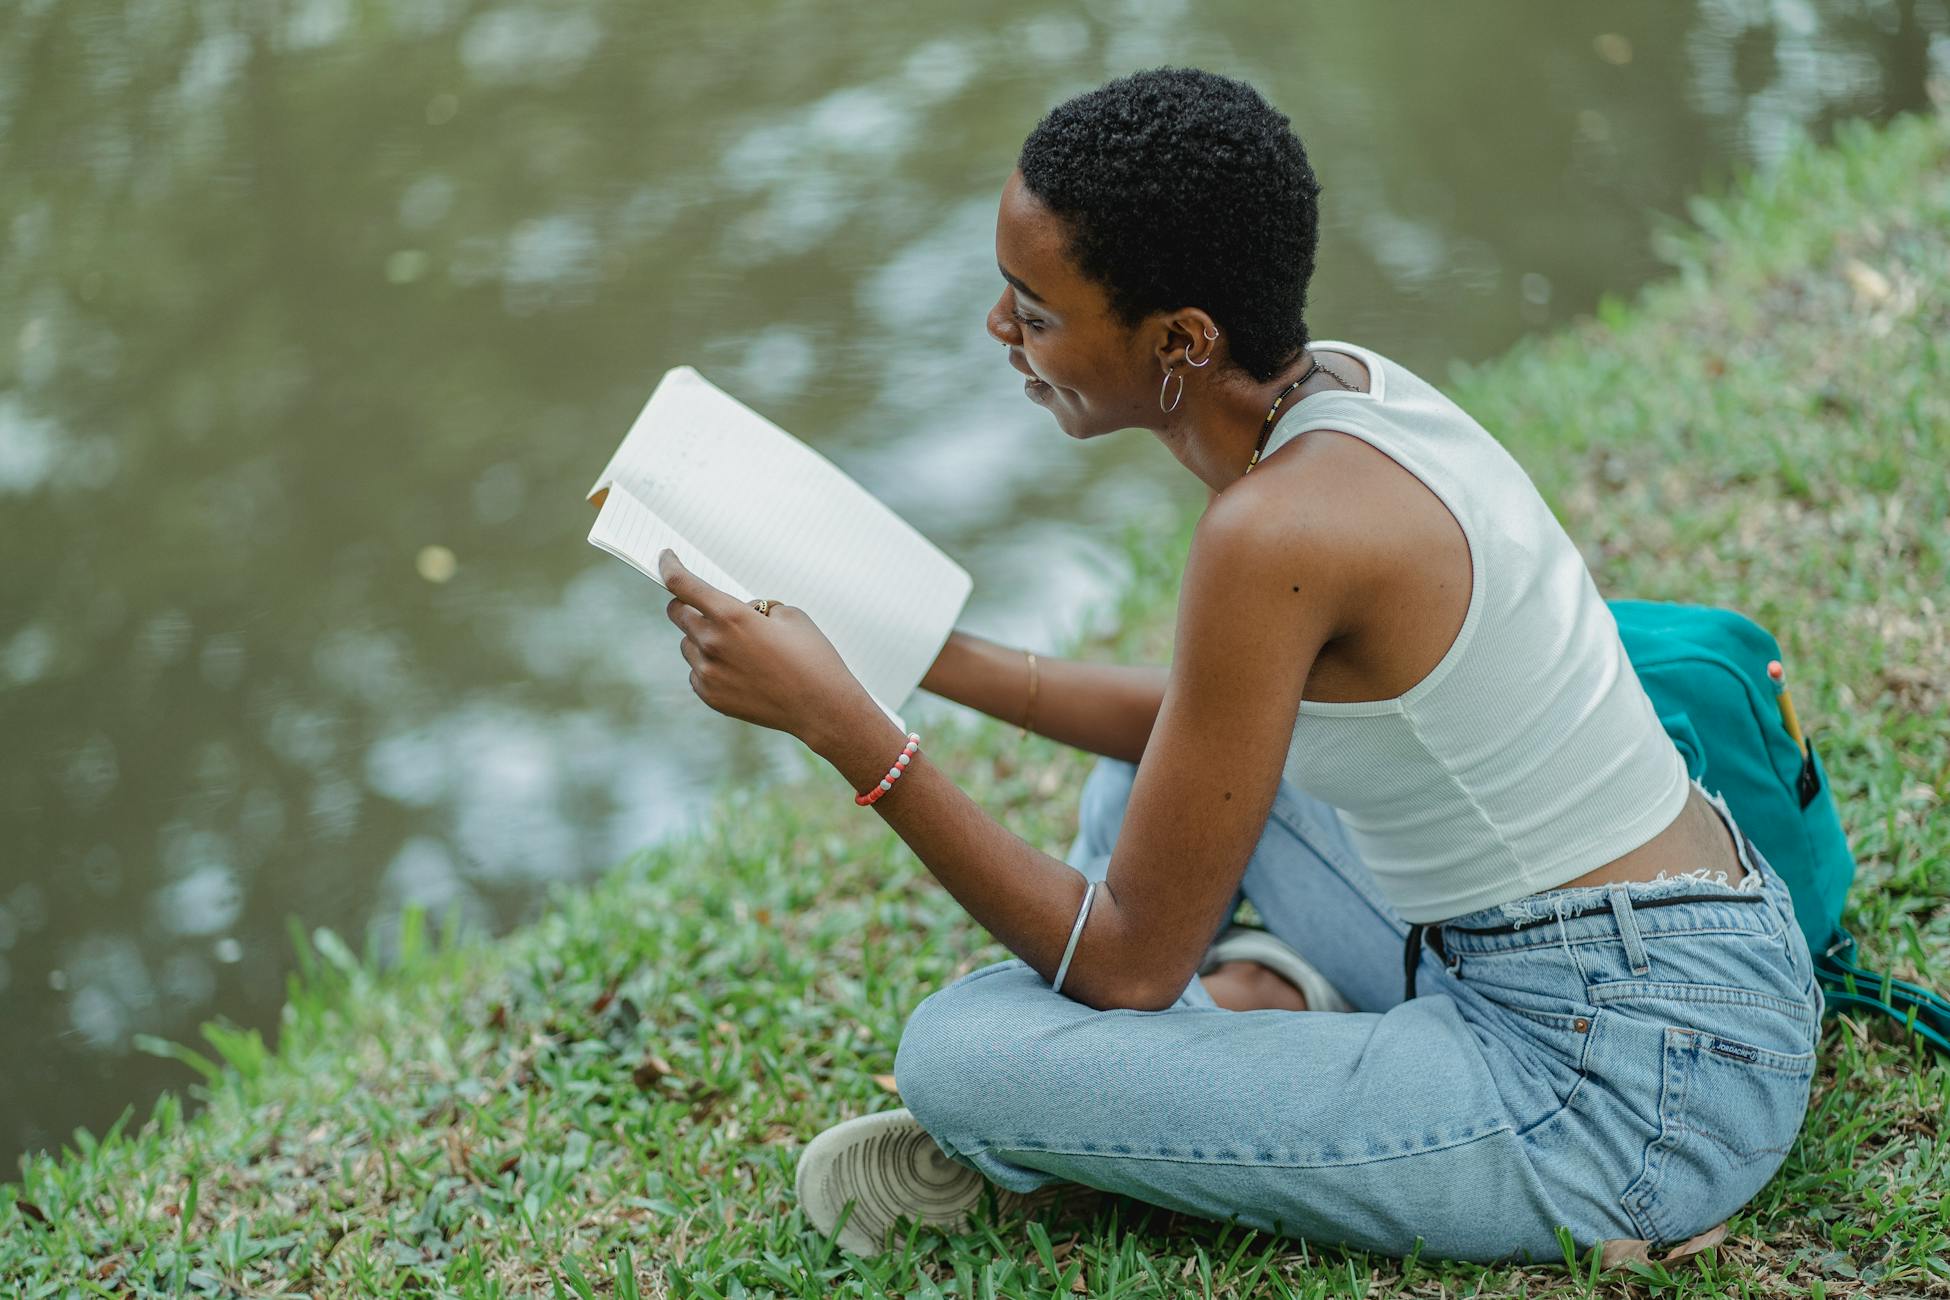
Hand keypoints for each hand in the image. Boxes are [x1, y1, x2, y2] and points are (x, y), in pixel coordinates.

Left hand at [657, 549, 866, 740]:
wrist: (822, 707)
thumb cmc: (812, 657)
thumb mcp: (789, 615)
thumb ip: (755, 607)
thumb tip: (740, 612)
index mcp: (730, 616)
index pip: (683, 584)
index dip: (670, 567)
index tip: (665, 558)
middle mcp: (712, 643)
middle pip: (677, 613)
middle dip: (689, 605)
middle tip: (710, 609)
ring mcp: (708, 672)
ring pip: (687, 644)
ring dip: (703, 638)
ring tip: (739, 650)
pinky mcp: (710, 695)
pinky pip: (696, 671)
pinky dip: (710, 666)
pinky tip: (740, 672)